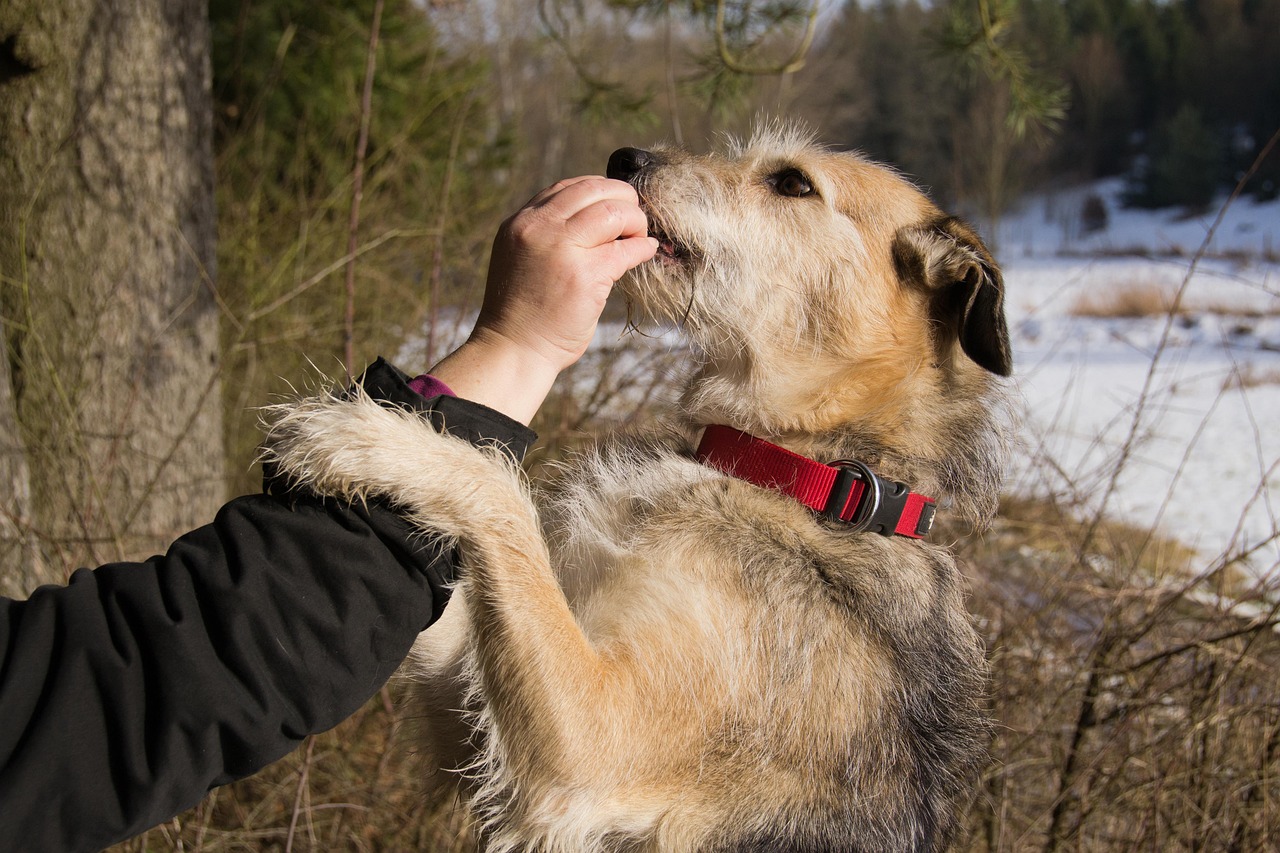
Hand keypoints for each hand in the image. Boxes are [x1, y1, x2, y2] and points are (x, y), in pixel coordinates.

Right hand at [430, 177, 656, 424]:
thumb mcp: (523, 258)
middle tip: (634, 217)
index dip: (598, 191)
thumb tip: (593, 217)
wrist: (513, 349)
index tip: (614, 204)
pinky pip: (626, 249)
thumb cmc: (522, 311)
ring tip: (640, 235)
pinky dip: (642, 247)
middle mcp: (538, 228)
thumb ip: (547, 235)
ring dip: (635, 220)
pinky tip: (647, 251)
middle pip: (594, 189)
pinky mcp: (585, 275)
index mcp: (520, 223)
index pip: (567, 187)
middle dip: (622, 197)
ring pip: (613, 212)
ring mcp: (561, 249)